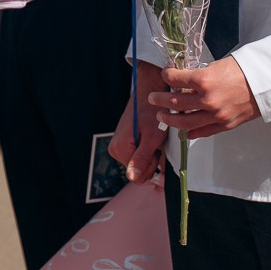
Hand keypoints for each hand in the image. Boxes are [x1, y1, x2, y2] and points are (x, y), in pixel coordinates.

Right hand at [108, 60, 169, 184]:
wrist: (149, 91)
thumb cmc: (152, 111)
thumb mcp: (152, 137)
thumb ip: (142, 159)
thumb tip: (133, 178)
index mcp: (119, 148)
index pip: (138, 177)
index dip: (151, 165)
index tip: (155, 149)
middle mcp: (115, 148)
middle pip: (137, 171)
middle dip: (150, 160)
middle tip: (155, 142)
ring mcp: (118, 144)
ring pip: (139, 163)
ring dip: (150, 154)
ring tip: (153, 137)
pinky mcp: (124, 140)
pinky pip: (137, 154)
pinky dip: (147, 148)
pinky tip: (150, 136)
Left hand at [151, 59, 260, 139]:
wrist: (267, 83)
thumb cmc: (244, 69)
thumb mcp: (217, 66)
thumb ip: (199, 76)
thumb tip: (184, 82)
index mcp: (204, 80)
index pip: (175, 79)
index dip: (166, 75)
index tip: (165, 74)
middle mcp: (207, 100)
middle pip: (175, 103)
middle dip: (160, 100)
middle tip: (152, 98)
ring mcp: (215, 115)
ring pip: (185, 122)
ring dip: (170, 119)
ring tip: (162, 116)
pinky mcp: (224, 125)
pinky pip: (202, 132)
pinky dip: (190, 132)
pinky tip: (184, 130)